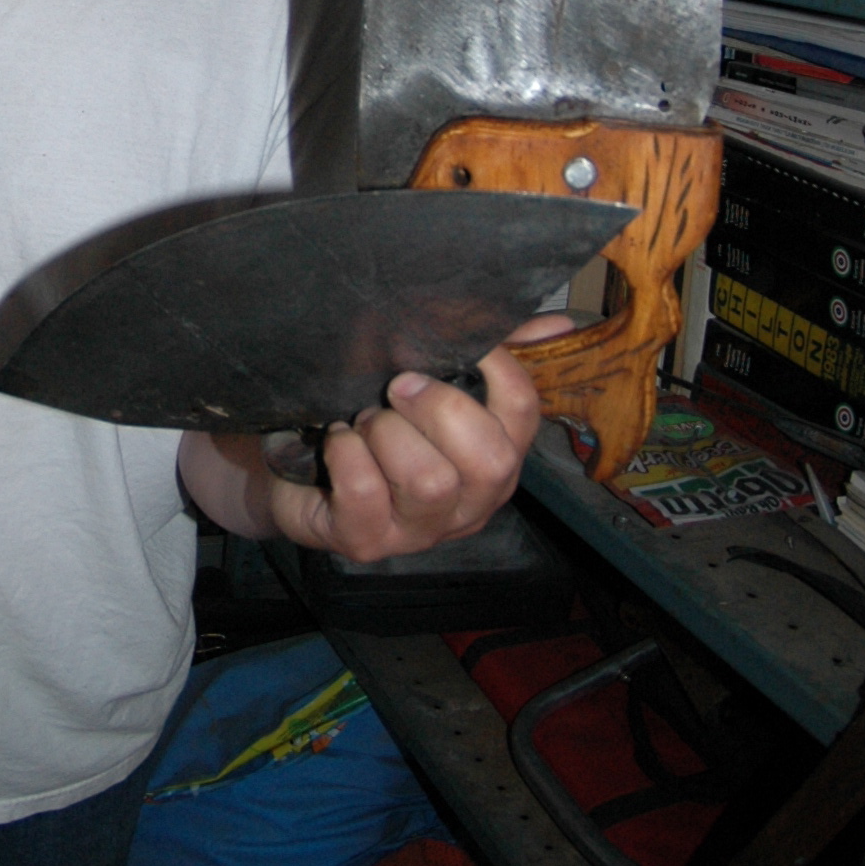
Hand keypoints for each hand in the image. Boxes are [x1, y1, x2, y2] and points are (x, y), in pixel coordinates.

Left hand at [264, 314, 569, 561]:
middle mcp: (470, 503)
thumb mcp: (432, 381)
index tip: (459, 345)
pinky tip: (340, 441)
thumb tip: (559, 324)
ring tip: (365, 423)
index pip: (522, 414)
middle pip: (489, 460)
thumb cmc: (380, 421)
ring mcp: (421, 530)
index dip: (497, 369)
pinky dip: (346, 451)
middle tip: (397, 388)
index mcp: (496, 458)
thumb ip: (493, 350)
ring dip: (386, 432)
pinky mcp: (367, 540)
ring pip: (430, 480)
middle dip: (439, 409)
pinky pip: (365, 489)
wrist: (304, 474)